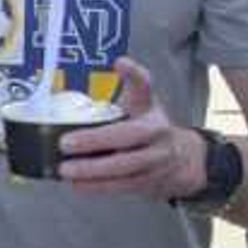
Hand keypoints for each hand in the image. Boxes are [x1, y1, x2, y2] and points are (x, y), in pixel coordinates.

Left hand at [55, 57, 206, 200]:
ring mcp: (153, 163)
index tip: (120, 63)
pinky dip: (97, 187)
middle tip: (64, 143)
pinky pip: (120, 186)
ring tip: (66, 170)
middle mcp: (156, 137)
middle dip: (96, 142)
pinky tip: (76, 184)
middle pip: (128, 136)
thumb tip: (120, 61)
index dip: (134, 75)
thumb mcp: (145, 104)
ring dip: (92, 171)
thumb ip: (132, 83)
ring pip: (123, 169)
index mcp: (151, 114)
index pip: (145, 90)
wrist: (182, 160)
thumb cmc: (151, 126)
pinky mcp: (146, 183)